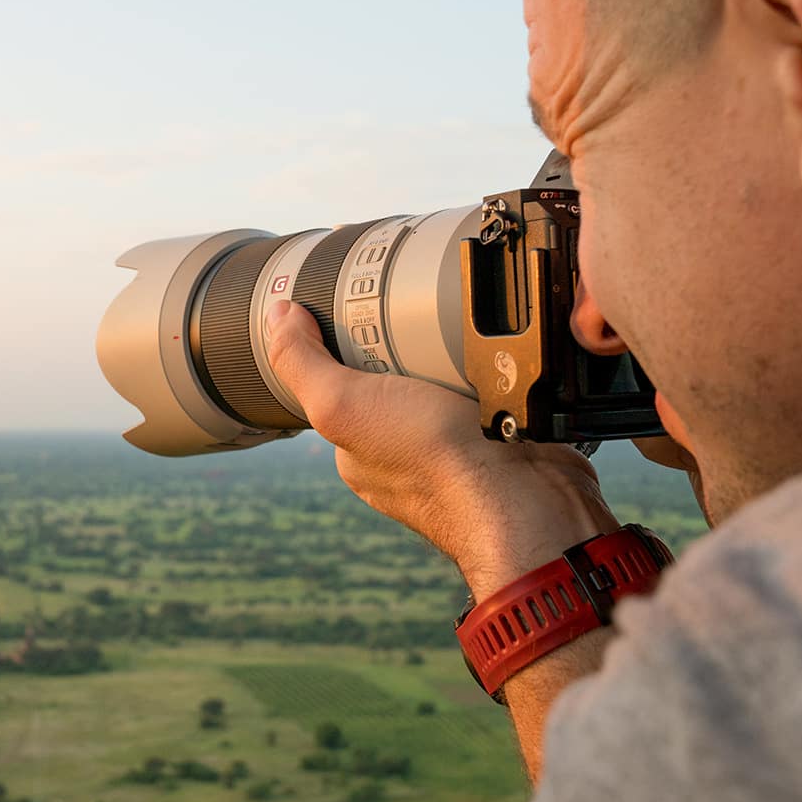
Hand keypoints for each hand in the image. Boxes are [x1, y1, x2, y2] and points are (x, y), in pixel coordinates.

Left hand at [264, 300, 616, 596]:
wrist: (525, 501)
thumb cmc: (432, 462)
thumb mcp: (343, 404)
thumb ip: (303, 363)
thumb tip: (276, 312)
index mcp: (359, 448)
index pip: (340, 381)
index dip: (345, 337)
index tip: (362, 300)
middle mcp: (404, 452)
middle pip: (396, 375)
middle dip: (405, 342)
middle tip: (419, 313)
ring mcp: (457, 446)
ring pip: (447, 380)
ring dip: (453, 352)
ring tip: (460, 328)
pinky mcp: (504, 437)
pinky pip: (493, 388)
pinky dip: (493, 368)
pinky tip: (496, 352)